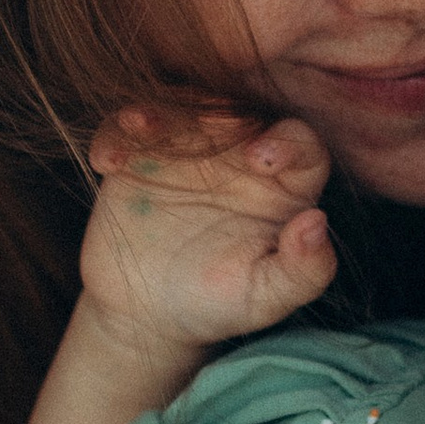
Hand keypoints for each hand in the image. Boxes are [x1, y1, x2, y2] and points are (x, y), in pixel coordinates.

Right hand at [78, 105, 334, 364]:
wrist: (151, 314)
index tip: (263, 159)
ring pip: (176, 108)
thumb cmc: (221, 303)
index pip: (300, 143)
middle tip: (206, 123)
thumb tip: (317, 224)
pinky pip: (124, 130)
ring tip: (141, 125)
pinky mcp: (138, 155)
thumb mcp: (265, 297)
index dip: (288, 142)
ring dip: (159, 111)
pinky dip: (114, 136)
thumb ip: (304, 269)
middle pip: (235, 109)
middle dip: (219, 111)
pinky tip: (107, 162)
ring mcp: (186, 148)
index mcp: (282, 181)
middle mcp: (238, 152)